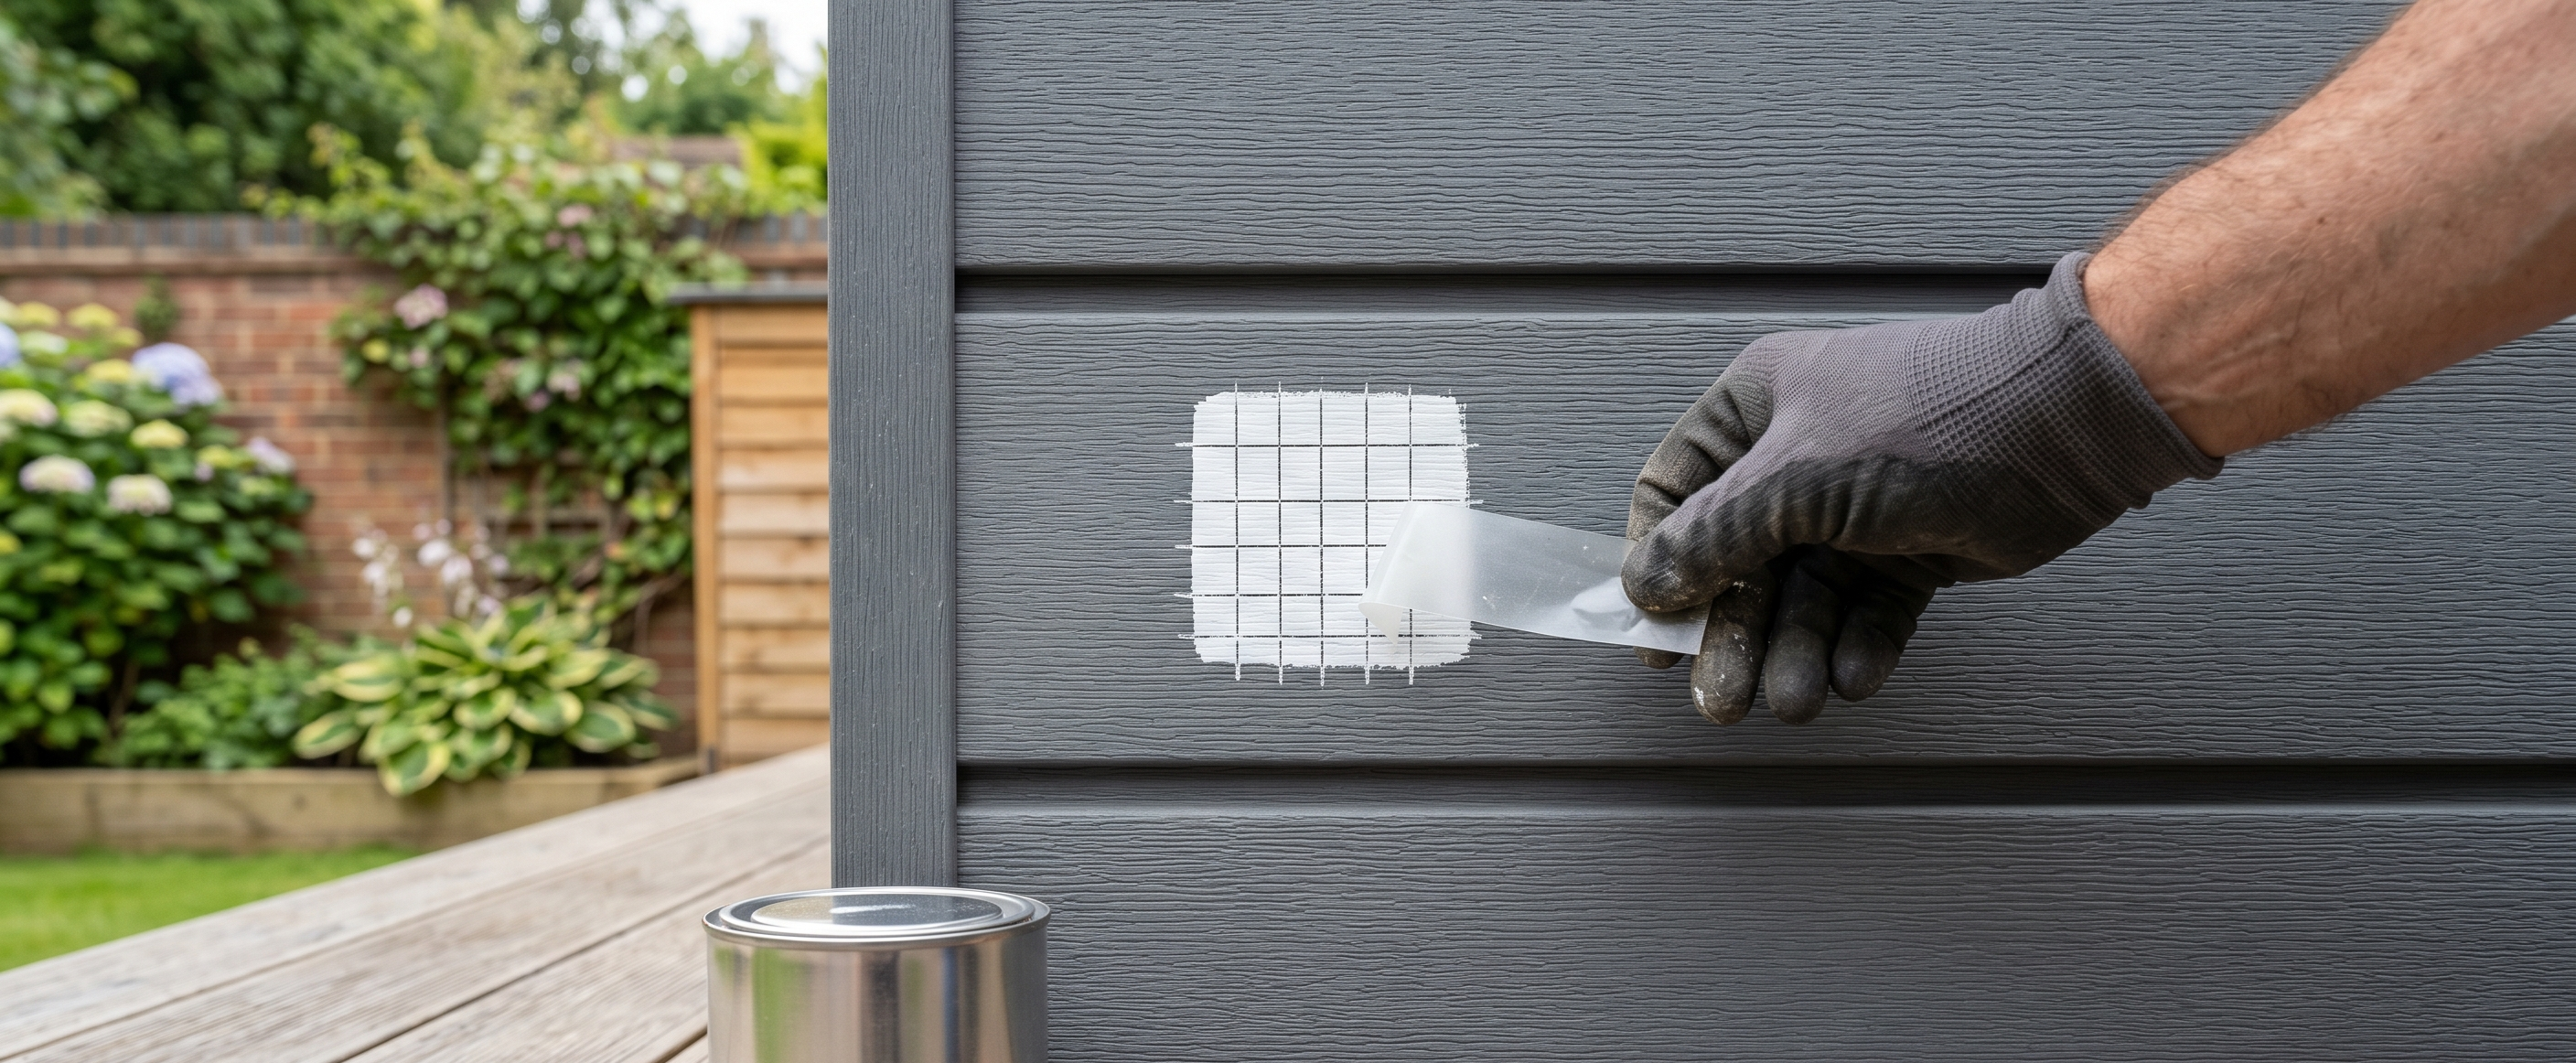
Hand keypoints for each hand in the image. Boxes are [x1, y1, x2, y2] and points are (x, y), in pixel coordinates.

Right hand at [1623, 254, 2219, 723]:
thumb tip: (1646, 585)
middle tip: (1723, 699)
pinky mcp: (1911, 552)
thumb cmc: (1930, 417)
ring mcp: (1856, 508)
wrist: (2064, 425)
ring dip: (1793, 654)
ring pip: (1802, 598)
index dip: (1658, 565)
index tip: (1653, 632)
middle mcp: (1799, 458)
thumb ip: (1715, 535)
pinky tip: (1852, 676)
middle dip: (1733, 635)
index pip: (1675, 493)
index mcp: (1759, 410)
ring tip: (1796, 701)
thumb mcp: (1797, 476)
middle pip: (1737, 564)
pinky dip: (1856, 647)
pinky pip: (1865, 612)